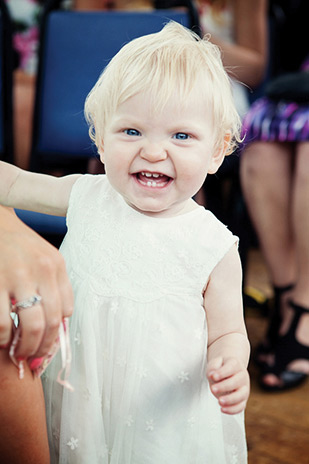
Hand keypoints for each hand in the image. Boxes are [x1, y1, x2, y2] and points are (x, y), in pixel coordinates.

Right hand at [0, 207, 72, 361]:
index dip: (57, 336)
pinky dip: (2, 338)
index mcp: (56, 265)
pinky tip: (2, 339)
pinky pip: (2, 321)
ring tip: (17, 353)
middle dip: (41, 348)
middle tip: (32, 359)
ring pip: (31, 325)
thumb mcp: (46, 258)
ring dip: (24, 347)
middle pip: (51, 322)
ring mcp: (17, 275)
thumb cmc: (18, 244)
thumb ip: (57, 286)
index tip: (47, 349)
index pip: (65, 311)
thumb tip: (62, 322)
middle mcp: (41, 270)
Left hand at [207, 356, 249, 414]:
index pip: (231, 367)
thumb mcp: (214, 364)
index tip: (213, 376)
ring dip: (230, 400)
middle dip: (224, 386)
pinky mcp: (243, 399)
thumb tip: (211, 375)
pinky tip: (223, 409)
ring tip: (219, 401)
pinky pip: (241, 406)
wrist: (227, 370)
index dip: (222, 373)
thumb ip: (213, 367)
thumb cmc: (220, 367)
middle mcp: (242, 376)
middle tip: (213, 389)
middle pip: (237, 382)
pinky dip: (232, 410)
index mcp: (235, 364)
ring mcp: (244, 388)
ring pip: (241, 395)